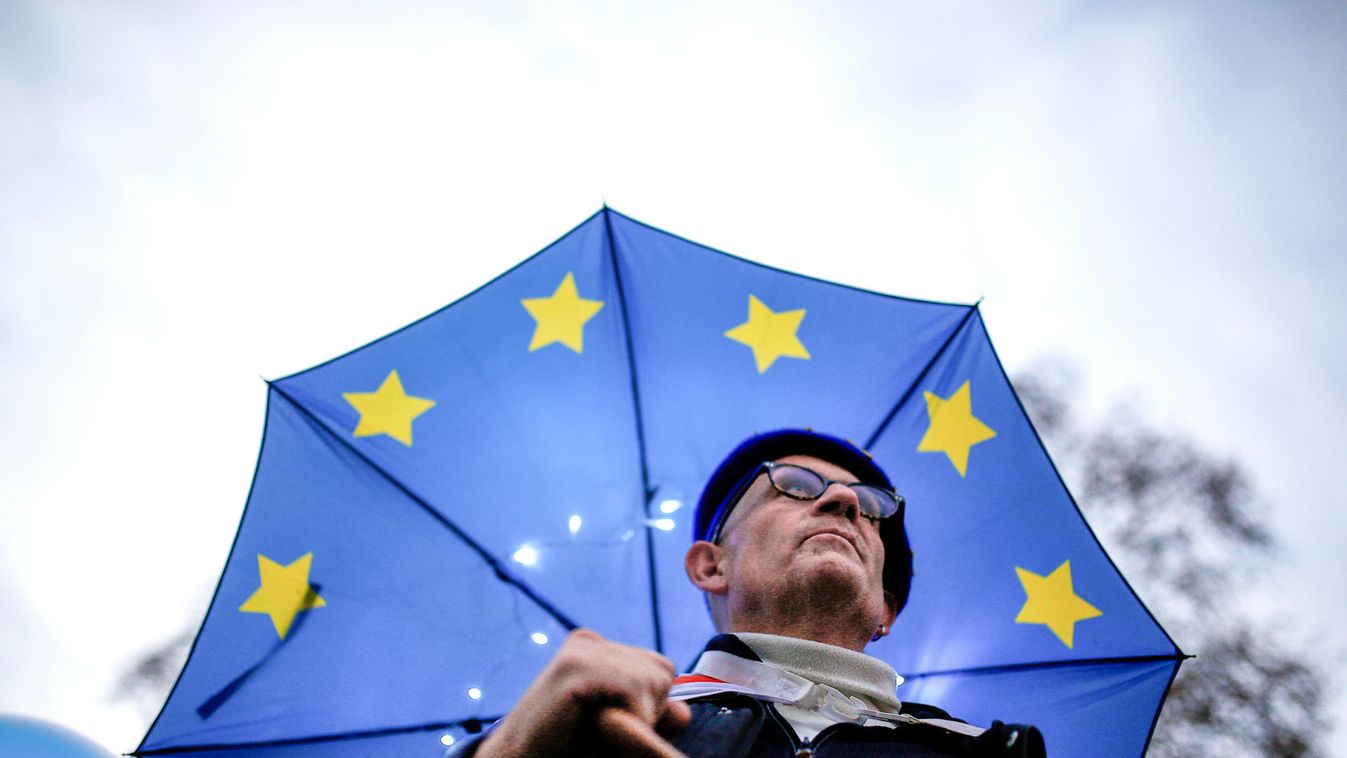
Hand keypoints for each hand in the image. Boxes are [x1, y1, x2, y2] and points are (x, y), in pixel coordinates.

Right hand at [475, 629, 690, 756]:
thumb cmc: (567, 749)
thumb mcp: (618, 731)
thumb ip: (650, 717)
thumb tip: (682, 712)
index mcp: (596, 649)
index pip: (659, 668)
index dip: (648, 706)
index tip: (609, 726)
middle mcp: (589, 642)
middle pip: (662, 670)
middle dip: (645, 708)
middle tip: (601, 729)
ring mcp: (581, 649)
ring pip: (654, 680)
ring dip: (636, 717)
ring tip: (595, 729)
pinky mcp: (576, 665)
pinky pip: (635, 690)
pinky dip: (629, 719)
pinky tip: (596, 727)